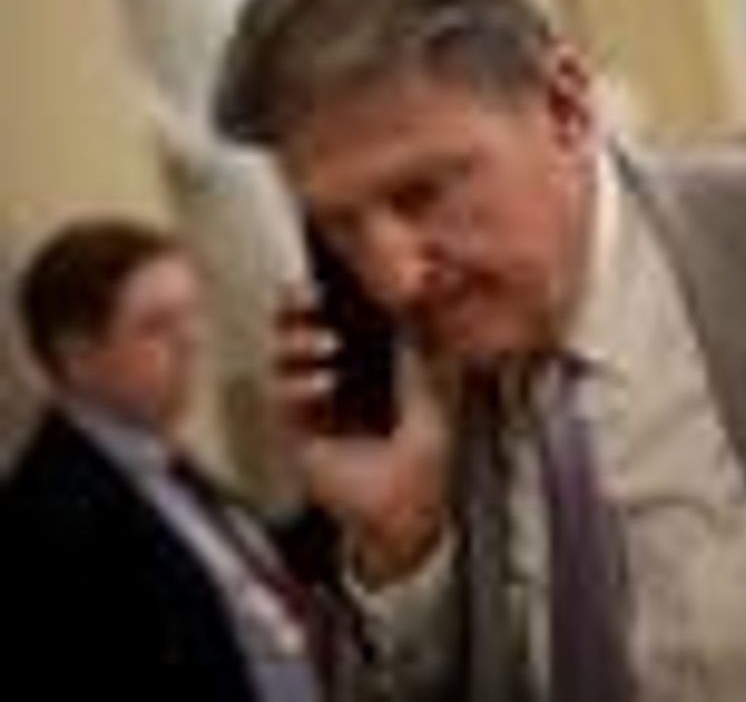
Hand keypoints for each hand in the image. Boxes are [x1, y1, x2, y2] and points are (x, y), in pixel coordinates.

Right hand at [272, 288, 451, 586]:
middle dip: (294, 308)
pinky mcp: (297, 432)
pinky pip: (280, 400)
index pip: (329, 312)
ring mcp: (310, 401)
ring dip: (297, 343)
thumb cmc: (427, 444)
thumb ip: (422, 338)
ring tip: (328, 345)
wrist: (412, 502)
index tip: (328, 276)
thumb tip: (423, 290)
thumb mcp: (432, 381)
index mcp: (361, 355)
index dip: (320, 292)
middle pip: (294, 326)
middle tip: (308, 297)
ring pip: (279, 358)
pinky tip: (325, 385)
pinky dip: (299, 386)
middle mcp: (329, 371)